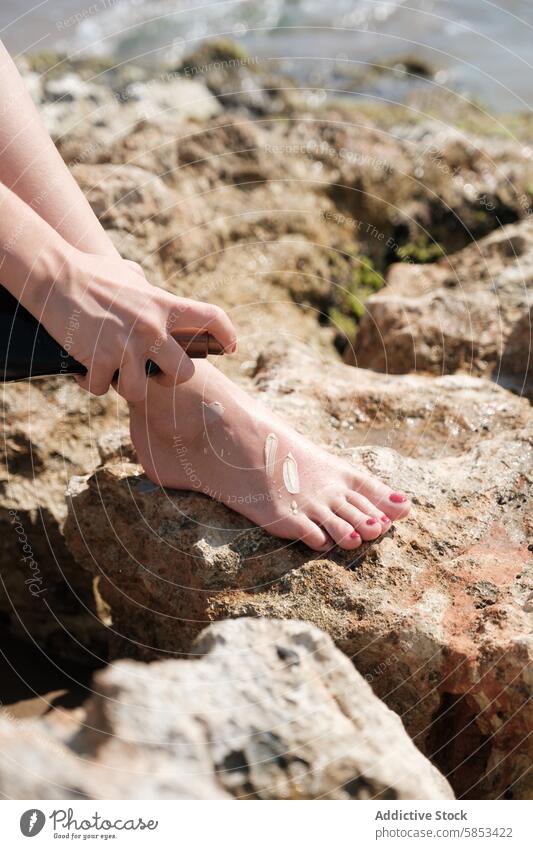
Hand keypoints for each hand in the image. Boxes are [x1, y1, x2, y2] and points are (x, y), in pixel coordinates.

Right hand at [37, 249, 236, 400]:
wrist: (55, 275)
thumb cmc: (90, 271)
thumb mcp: (128, 274)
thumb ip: (146, 288)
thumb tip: (148, 288)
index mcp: (163, 305)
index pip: (211, 318)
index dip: (226, 335)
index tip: (231, 347)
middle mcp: (152, 328)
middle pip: (184, 374)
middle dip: (171, 379)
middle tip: (156, 374)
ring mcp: (127, 346)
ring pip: (140, 390)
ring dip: (124, 385)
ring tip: (112, 373)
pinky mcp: (100, 359)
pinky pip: (101, 388)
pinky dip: (90, 383)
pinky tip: (83, 371)